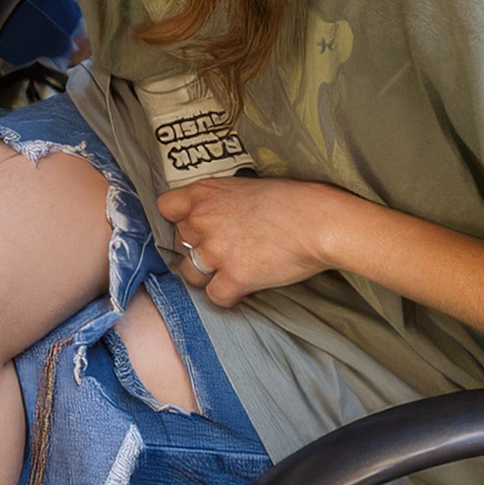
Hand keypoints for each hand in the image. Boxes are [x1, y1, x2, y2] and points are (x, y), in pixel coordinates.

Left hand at [155, 176, 351, 306]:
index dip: (179, 220)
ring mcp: (215, 251)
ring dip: (206, 276)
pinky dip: (227, 296)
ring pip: (190, 273)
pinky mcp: (234, 277)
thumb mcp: (242, 187)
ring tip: (230, 271)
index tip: (194, 227)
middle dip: (198, 248)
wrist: (318, 221)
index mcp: (201, 194)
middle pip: (180, 243)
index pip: (165, 208)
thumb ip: (217, 202)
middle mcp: (200, 221)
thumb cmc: (289, 200)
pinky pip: (215, 297)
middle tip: (225, 250)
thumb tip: (211, 218)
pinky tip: (242, 288)